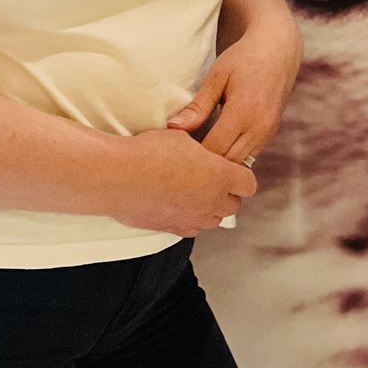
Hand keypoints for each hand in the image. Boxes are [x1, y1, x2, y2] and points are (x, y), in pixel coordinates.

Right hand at [106, 127, 255, 235]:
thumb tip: (201, 151)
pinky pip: (192, 229)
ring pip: (214, 220)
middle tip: (213, 180)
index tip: (232, 169)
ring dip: (210, 208)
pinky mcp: (173, 229)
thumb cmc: (149, 154)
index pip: (248, 184)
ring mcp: (192, 218)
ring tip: (195, 192)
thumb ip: (201, 149)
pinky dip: (191, 220)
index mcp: (220, 176)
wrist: (118, 177)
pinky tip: (180, 206)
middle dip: (228, 193)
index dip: (241, 175)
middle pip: (233, 205)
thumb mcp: (182, 138)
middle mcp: (211, 201)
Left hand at [166, 10, 303, 167]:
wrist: (277, 50)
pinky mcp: (270, 133)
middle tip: (183, 156)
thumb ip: (198, 106)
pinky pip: (249, 156)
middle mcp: (260, 126)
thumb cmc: (243, 58)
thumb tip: (174, 127)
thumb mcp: (217, 77)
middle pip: (228, 162)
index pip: (214, 148)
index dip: (193, 154)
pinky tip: (217, 147)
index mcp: (244, 110)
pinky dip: (232, 156)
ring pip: (240, 164)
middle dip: (206, 164)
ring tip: (199, 154)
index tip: (176, 149)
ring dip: (220, 163)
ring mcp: (268, 132)